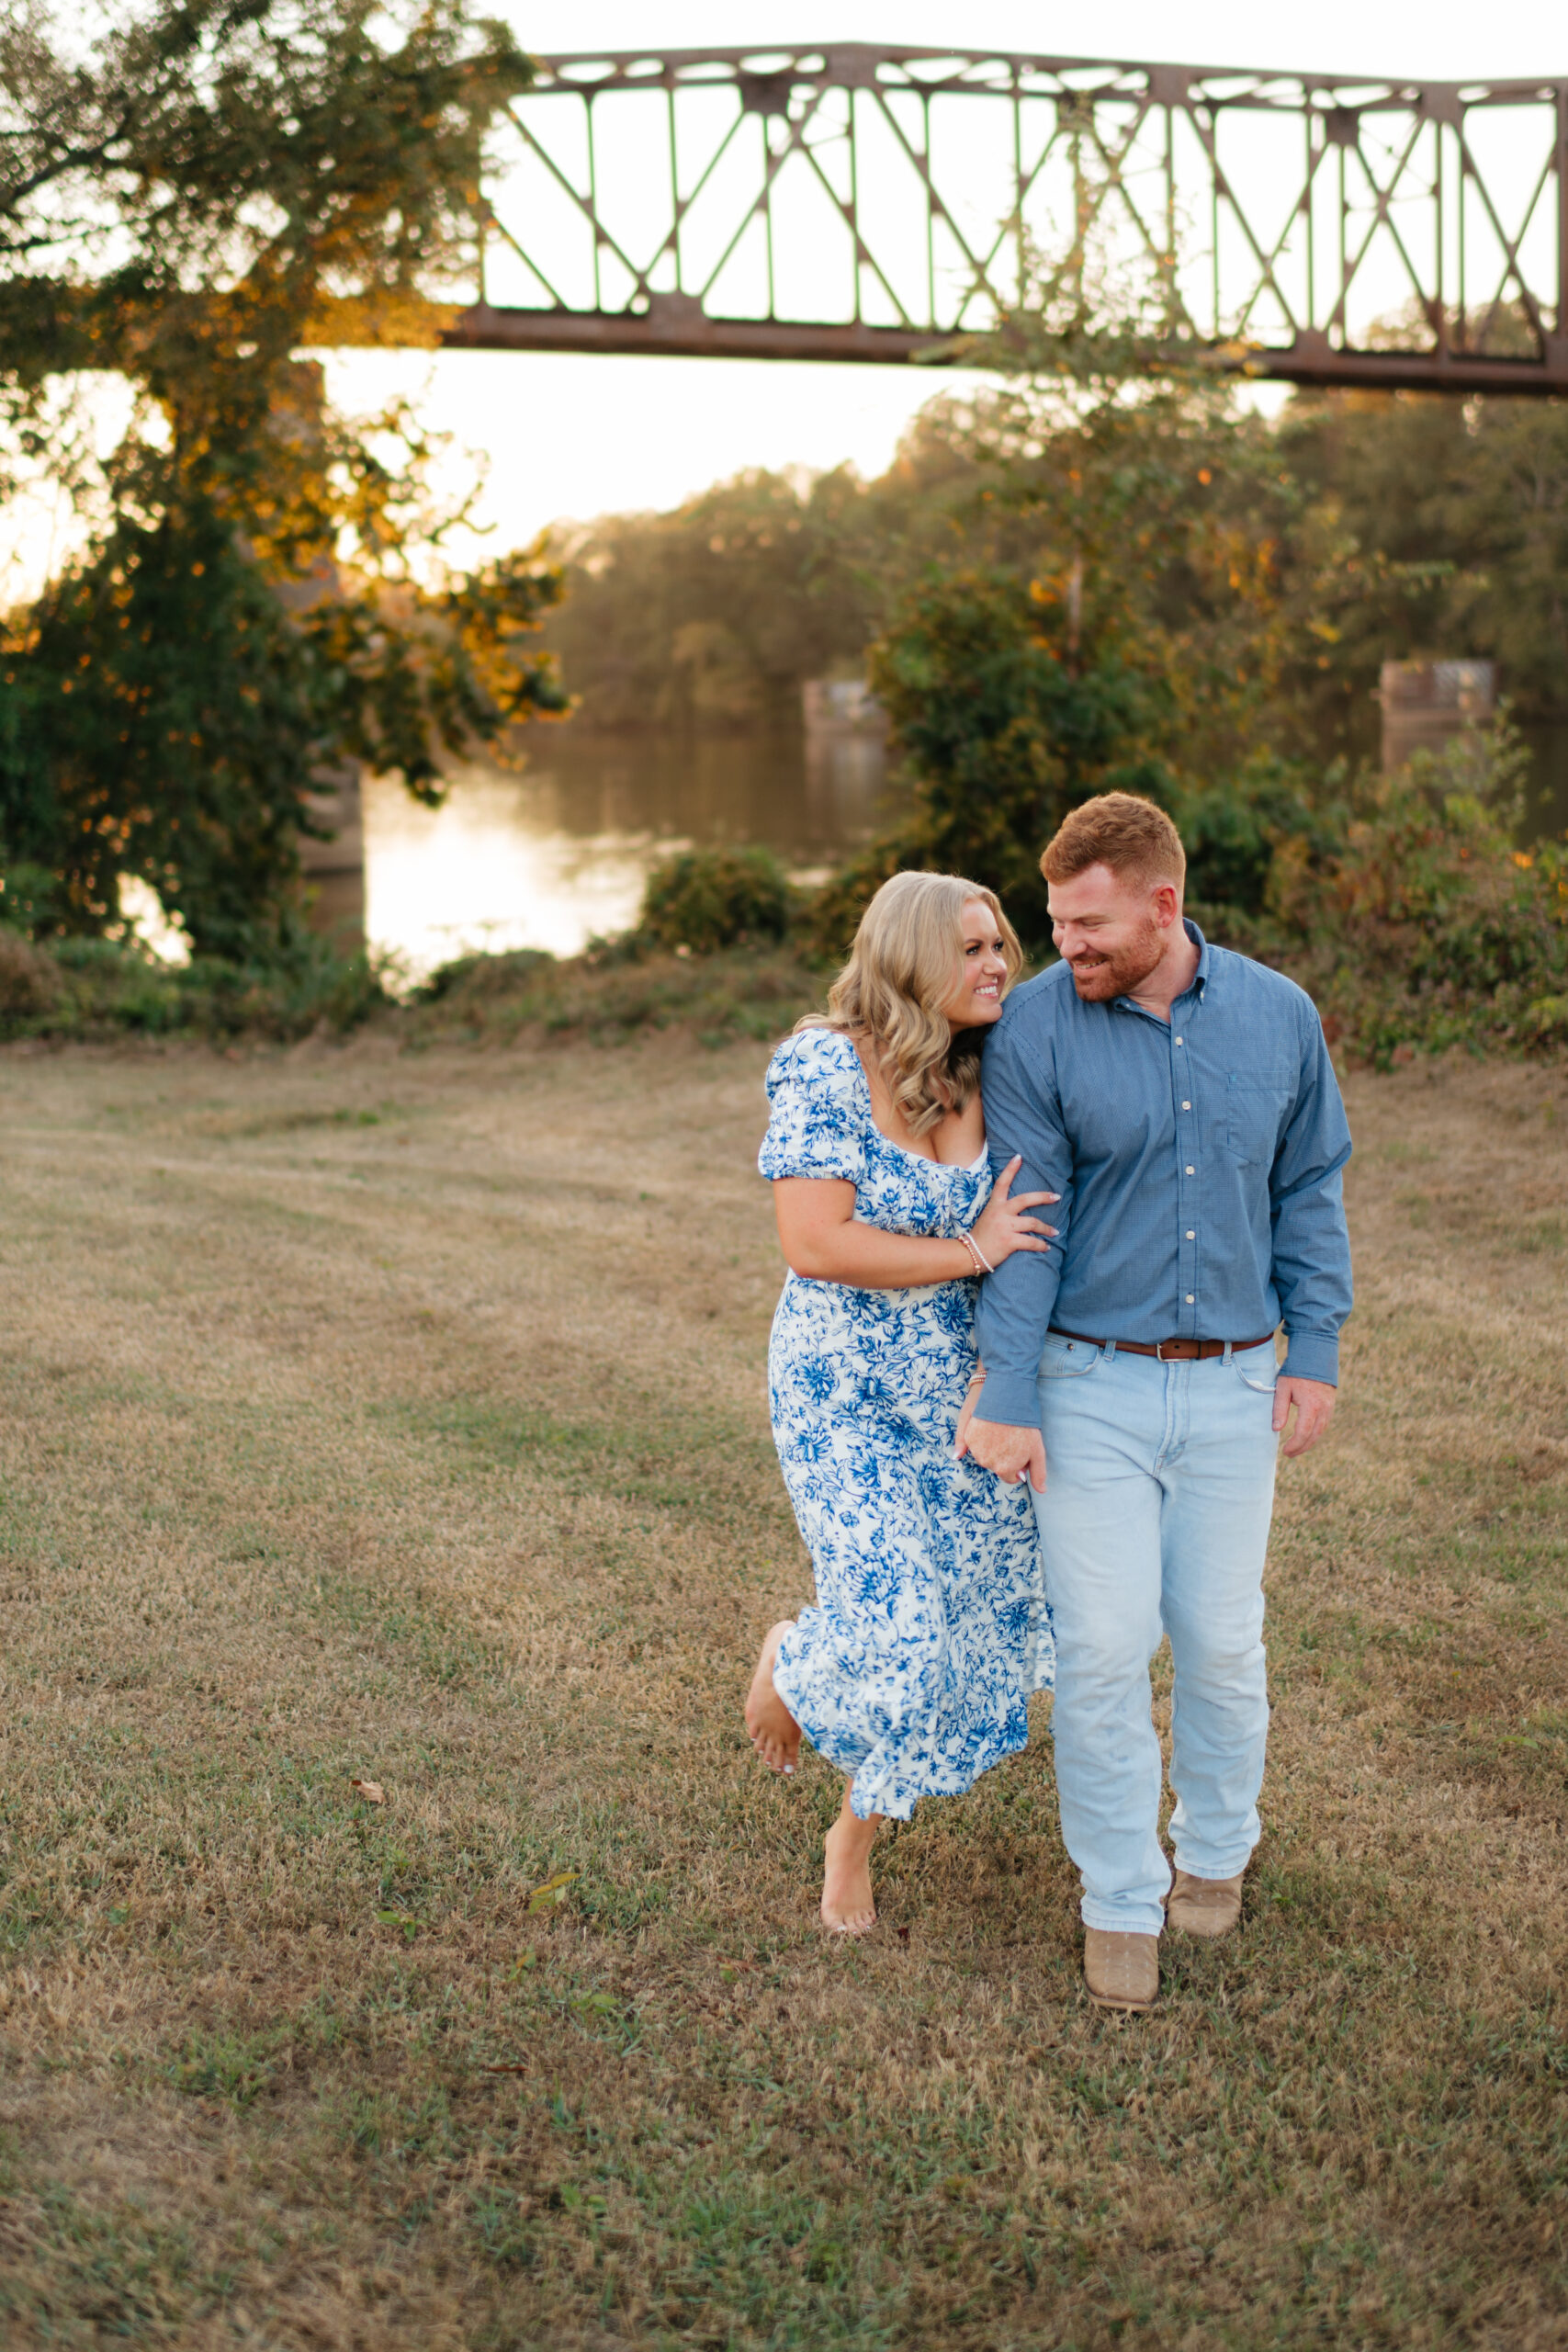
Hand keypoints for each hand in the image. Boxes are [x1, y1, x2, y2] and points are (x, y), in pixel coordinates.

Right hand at [956, 1413, 1047, 1493]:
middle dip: (1005, 1458)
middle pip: (998, 1467)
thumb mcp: (1038, 1451)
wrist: (1007, 1400)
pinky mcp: (969, 1437)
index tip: (1022, 1450)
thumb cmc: (1025, 1426)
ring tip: (1002, 1432)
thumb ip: (1038, 1473)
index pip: (1011, 1477)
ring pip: (986, 1457)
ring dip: (993, 1449)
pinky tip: (991, 1428)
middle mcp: (988, 1463)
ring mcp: (976, 1450)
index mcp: (1004, 1469)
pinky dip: (981, 1440)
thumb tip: (1041, 1491)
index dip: (1019, 1464)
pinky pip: (975, 1445)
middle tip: (1013, 1439)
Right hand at [971, 1156, 1057, 1270]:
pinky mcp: (1009, 1241)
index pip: (1002, 1183)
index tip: (1019, 1157)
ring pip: (1033, 1223)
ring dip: (1047, 1228)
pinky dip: (1041, 1245)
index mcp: (995, 1205)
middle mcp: (1001, 1213)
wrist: (970, 1254)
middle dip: (1043, 1197)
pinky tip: (1046, 1247)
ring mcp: (1005, 1227)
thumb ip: (1001, 1211)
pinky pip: (1031, 1241)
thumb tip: (1019, 1210)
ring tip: (1054, 1232)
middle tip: (1057, 1197)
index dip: (1010, 1169)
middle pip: (1026, 1199)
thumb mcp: (988, 1217)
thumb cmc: (981, 1236)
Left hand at [1273, 1376, 1336, 1456]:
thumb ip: (1279, 1409)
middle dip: (1301, 1447)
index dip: (1294, 1444)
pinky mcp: (1330, 1405)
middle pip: (1314, 1435)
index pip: (1303, 1432)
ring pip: (1320, 1431)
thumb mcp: (1283, 1388)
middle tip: (1289, 1454)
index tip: (1285, 1451)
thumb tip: (1276, 1429)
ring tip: (1296, 1449)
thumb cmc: (1295, 1372)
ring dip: (1309, 1442)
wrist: (1315, 1356)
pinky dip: (1315, 1433)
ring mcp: (1329, 1407)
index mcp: (1311, 1405)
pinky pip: (1323, 1424)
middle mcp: (1323, 1409)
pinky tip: (1305, 1436)